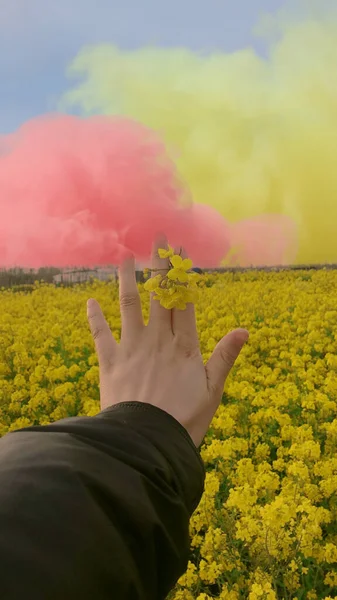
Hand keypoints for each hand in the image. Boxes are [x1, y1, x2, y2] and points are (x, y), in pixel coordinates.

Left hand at [87, 238, 248, 446]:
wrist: (146, 441)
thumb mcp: (213, 391)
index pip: (184, 301)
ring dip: (127, 279)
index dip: (182, 275)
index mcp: (184, 345)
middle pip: (159, 294)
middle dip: (159, 264)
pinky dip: (95, 318)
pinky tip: (90, 301)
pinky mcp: (110, 361)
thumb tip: (244, 330)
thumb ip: (225, 357)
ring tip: (124, 257)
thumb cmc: (184, 419)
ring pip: (129, 305)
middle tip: (158, 237)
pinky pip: (101, 334)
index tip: (181, 251)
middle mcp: (158, 339)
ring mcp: (132, 348)